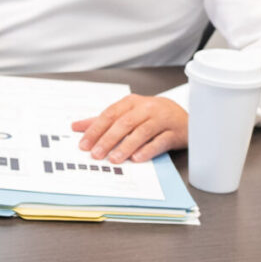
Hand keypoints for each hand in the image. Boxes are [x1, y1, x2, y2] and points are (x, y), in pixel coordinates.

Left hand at [71, 95, 186, 163]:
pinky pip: (160, 141)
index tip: (84, 144)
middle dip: (108, 139)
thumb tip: (76, 126)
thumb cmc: (152, 116)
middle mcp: (147, 108)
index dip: (96, 129)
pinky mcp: (174, 133)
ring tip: (114, 159)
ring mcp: (162, 120)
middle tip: (96, 154)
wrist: (184, 118)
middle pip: (124, 123)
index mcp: (132, 102)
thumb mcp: (128, 114)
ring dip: (126, 146)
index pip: (110, 114)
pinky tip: (136, 158)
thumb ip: (103, 120)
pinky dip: (148, 150)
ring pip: (141, 132)